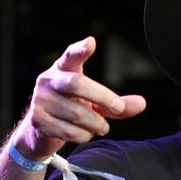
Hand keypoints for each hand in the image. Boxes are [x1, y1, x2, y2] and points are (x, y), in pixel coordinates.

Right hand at [11, 36, 145, 159]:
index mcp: (63, 70)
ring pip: (78, 113)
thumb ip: (117, 104)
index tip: (91, 43)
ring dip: (96, 124)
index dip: (80, 49)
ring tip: (101, 127)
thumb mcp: (95, 104)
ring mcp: (40, 100)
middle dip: (102, 97)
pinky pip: (70, 131)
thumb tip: (142, 103)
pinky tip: (84, 134)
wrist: (39, 131)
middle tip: (118, 108)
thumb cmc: (72, 109)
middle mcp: (48, 81)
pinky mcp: (38, 121)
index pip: (71, 56)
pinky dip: (84, 136)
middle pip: (77, 84)